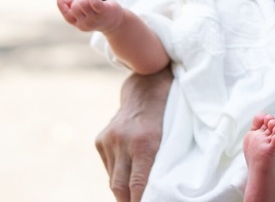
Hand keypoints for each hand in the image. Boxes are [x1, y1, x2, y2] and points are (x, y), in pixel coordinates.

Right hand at [56, 0, 124, 32]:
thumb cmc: (98, 15)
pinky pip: (94, 2)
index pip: (67, 17)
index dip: (61, 6)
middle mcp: (86, 24)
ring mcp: (95, 19)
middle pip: (75, 7)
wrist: (116, 22)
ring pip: (83, 3)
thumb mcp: (84, 13)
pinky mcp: (103, 12)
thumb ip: (73, 7)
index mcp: (79, 25)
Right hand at [96, 69, 172, 201]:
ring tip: (133, 194)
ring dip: (122, 190)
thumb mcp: (173, 136)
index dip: (141, 201)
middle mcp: (123, 141)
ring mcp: (109, 139)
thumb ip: (163, 162)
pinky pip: (109, 167)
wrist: (147, 84)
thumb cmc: (169, 111)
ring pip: (112, 179)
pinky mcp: (100, 139)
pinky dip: (118, 174)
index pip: (138, 185)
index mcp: (145, 142)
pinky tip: (128, 172)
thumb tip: (160, 190)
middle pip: (119, 187)